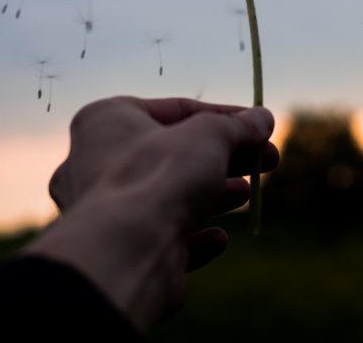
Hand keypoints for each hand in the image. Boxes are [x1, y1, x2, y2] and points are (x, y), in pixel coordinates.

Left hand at [26, 96, 278, 331]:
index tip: (261, 126)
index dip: (225, 117)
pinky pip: (161, 237)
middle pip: (173, 154)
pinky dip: (193, 236)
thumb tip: (262, 118)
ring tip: (246, 193)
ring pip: (167, 196)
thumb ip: (237, 126)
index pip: (174, 110)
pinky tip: (218, 239)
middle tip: (267, 161)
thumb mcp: (209, 136)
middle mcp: (95, 161)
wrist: (127, 251)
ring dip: (211, 195)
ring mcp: (105, 209)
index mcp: (105, 120)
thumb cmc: (159, 176)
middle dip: (224, 157)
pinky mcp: (121, 249)